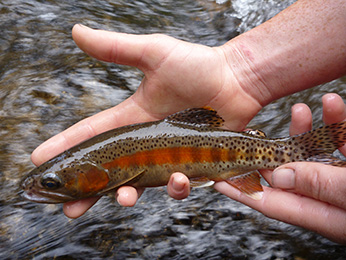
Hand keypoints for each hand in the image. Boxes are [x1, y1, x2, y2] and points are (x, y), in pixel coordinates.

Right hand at [31, 24, 262, 217]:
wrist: (236, 80)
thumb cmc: (198, 65)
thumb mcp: (153, 52)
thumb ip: (116, 48)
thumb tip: (76, 32)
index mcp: (132, 117)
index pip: (92, 134)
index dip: (66, 147)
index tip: (40, 160)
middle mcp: (145, 142)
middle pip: (108, 171)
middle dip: (88, 191)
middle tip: (70, 207)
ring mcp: (167, 156)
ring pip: (140, 185)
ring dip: (127, 196)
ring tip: (124, 199)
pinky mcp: (190, 165)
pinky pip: (176, 185)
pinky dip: (174, 187)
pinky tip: (176, 179)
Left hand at [214, 93, 345, 243]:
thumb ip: (322, 188)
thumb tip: (281, 175)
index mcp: (323, 214)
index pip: (272, 201)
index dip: (243, 189)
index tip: (216, 177)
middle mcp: (329, 197)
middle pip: (287, 175)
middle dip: (267, 154)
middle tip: (247, 135)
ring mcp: (344, 177)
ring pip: (315, 154)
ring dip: (304, 131)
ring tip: (297, 109)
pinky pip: (344, 142)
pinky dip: (339, 123)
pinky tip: (334, 105)